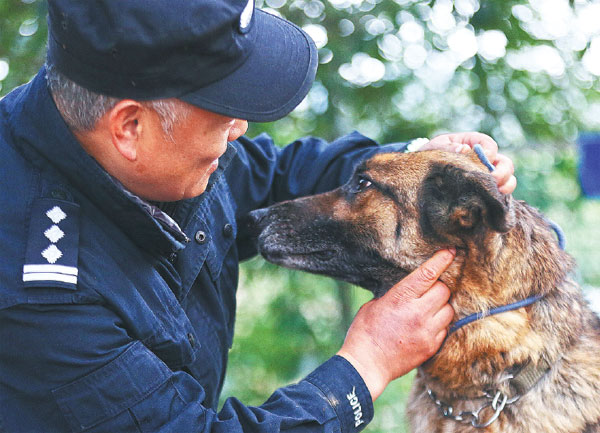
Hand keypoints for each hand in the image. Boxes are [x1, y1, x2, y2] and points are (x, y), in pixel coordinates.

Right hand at [337, 249, 454, 400]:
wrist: (366, 365)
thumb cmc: (364, 333)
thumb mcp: (374, 305)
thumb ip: (395, 295)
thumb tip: (410, 290)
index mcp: (400, 298)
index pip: (428, 274)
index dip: (441, 260)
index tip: (451, 251)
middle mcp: (417, 313)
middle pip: (444, 291)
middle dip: (438, 287)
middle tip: (428, 291)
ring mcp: (427, 331)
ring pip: (448, 310)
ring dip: (441, 306)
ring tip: (427, 310)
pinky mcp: (431, 346)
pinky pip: (445, 329)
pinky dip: (439, 324)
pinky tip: (425, 326)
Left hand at [421, 132, 516, 193]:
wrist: (423, 171)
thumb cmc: (432, 155)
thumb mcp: (436, 147)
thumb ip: (448, 147)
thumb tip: (464, 149)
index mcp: (474, 143)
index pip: (489, 145)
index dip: (489, 153)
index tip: (483, 161)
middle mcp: (485, 159)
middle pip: (504, 163)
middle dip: (502, 172)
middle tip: (493, 180)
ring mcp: (487, 175)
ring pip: (507, 179)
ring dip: (506, 185)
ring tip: (497, 192)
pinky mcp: (485, 189)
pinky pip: (499, 193)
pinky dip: (500, 197)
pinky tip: (493, 200)